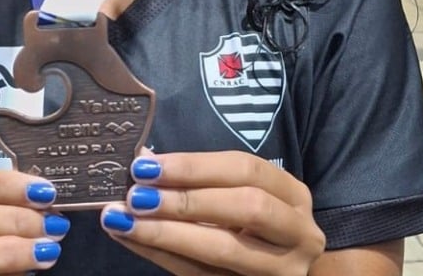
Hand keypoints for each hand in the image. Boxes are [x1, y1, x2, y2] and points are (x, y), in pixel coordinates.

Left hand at [99, 151, 325, 275]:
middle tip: (135, 196)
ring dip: (167, 233)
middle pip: (245, 207)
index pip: (246, 169)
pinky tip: (132, 241)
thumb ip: (197, 180)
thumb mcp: (237, 197)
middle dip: (185, 200)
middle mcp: (298, 234)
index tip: (145, 164)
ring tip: (124, 220)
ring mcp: (282, 270)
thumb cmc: (254, 228)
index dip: (194, 166)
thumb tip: (143, 157)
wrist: (276, 274)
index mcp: (293, 196)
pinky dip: (162, 256)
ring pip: (225, 249)